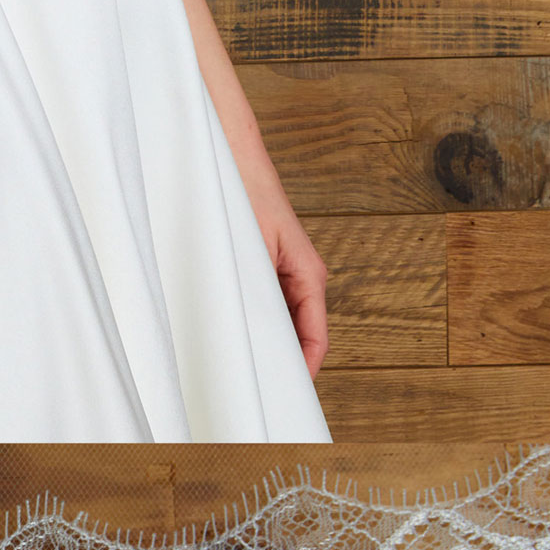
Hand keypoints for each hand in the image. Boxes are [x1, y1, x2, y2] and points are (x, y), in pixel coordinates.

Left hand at [249, 187, 329, 377]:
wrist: (233, 156)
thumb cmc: (245, 193)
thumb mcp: (252, 249)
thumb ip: (258, 291)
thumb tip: (256, 331)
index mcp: (309, 275)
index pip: (316, 337)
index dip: (305, 368)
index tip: (290, 394)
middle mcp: (303, 275)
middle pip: (301, 332)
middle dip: (284, 361)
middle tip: (262, 389)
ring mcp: (286, 269)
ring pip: (284, 319)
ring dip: (269, 340)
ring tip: (247, 367)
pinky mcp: (269, 263)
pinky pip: (270, 303)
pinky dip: (258, 319)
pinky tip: (237, 329)